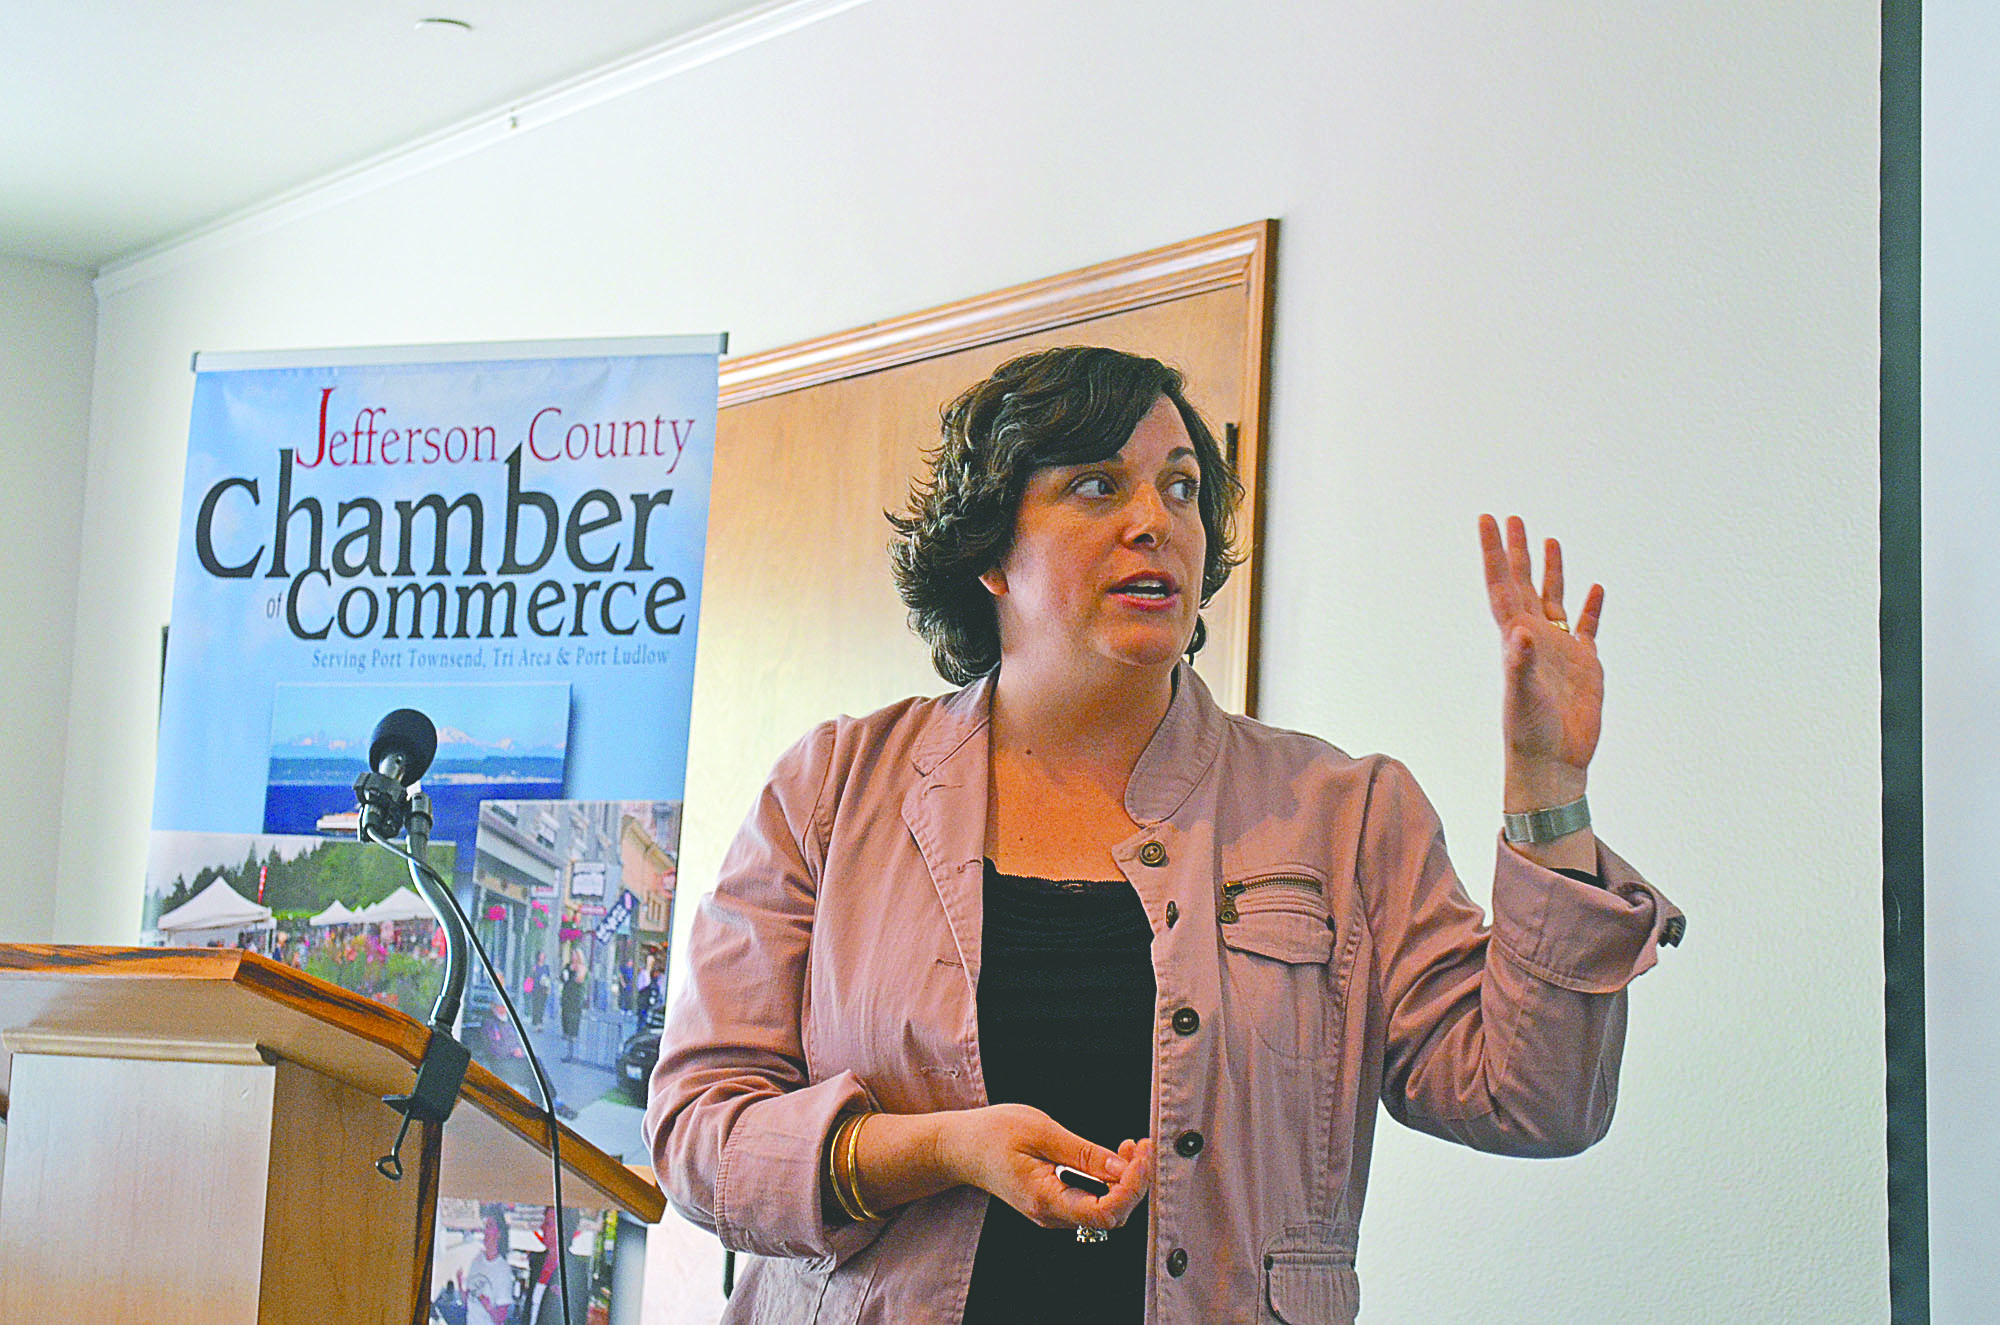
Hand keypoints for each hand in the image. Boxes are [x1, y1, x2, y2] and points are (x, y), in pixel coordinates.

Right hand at [941, 1104, 1153, 1230]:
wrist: (962, 1147)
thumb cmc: (992, 1134)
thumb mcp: (1041, 1132)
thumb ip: (1083, 1154)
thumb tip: (1122, 1168)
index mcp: (1045, 1199)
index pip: (1104, 1213)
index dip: (1131, 1188)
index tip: (1140, 1156)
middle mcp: (1051, 1215)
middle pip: (1112, 1216)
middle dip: (1134, 1182)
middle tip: (1140, 1146)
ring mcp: (1053, 1213)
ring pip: (1106, 1211)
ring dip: (1125, 1182)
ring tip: (1130, 1148)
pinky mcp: (1056, 1205)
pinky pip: (1094, 1203)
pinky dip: (1111, 1182)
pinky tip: (1114, 1159)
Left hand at [1478, 514, 1603, 806]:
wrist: (1554, 762)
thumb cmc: (1530, 734)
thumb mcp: (1522, 696)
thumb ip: (1520, 664)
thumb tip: (1519, 632)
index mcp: (1515, 638)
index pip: (1502, 586)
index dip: (1494, 553)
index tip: (1487, 520)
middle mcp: (1535, 637)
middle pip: (1524, 583)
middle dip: (1518, 551)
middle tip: (1512, 518)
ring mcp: (1560, 649)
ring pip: (1554, 599)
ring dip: (1552, 571)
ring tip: (1550, 539)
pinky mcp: (1585, 664)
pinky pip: (1587, 627)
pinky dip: (1591, 607)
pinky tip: (1595, 588)